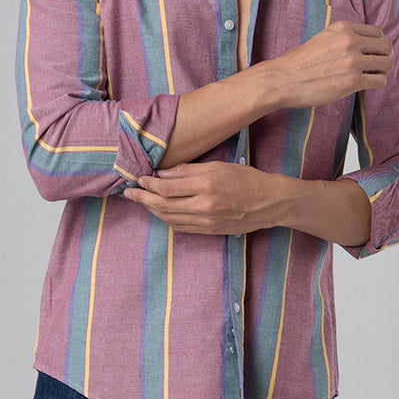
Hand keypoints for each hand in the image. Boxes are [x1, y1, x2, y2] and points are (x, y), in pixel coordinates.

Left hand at [124, 162, 280, 235]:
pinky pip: (182, 228)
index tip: (138, 179)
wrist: (270, 202)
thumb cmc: (246, 179)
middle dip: (142, 199)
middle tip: (128, 193)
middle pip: (163, 205)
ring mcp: (207, 222)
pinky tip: (160, 213)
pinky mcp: (210, 231)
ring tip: (141, 202)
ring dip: (152, 210)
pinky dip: (167, 220)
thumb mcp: (217, 167)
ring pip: (170, 218)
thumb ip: (188, 171)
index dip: (148, 185)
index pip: (166, 188)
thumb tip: (162, 174)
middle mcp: (204, 206)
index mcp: (206, 185)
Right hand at [265, 20, 392, 108]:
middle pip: (385, 46)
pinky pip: (379, 81)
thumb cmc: (299, 62)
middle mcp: (350, 41)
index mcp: (343, 28)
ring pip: (386, 63)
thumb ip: (343, 37)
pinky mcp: (353, 81)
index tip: (375, 52)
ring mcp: (353, 61)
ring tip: (372, 75)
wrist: (284, 80)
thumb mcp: (322, 38)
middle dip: (384, 56)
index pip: (377, 32)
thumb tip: (364, 42)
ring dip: (382, 71)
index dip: (379, 43)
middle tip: (377, 65)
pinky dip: (377, 83)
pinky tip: (366, 85)